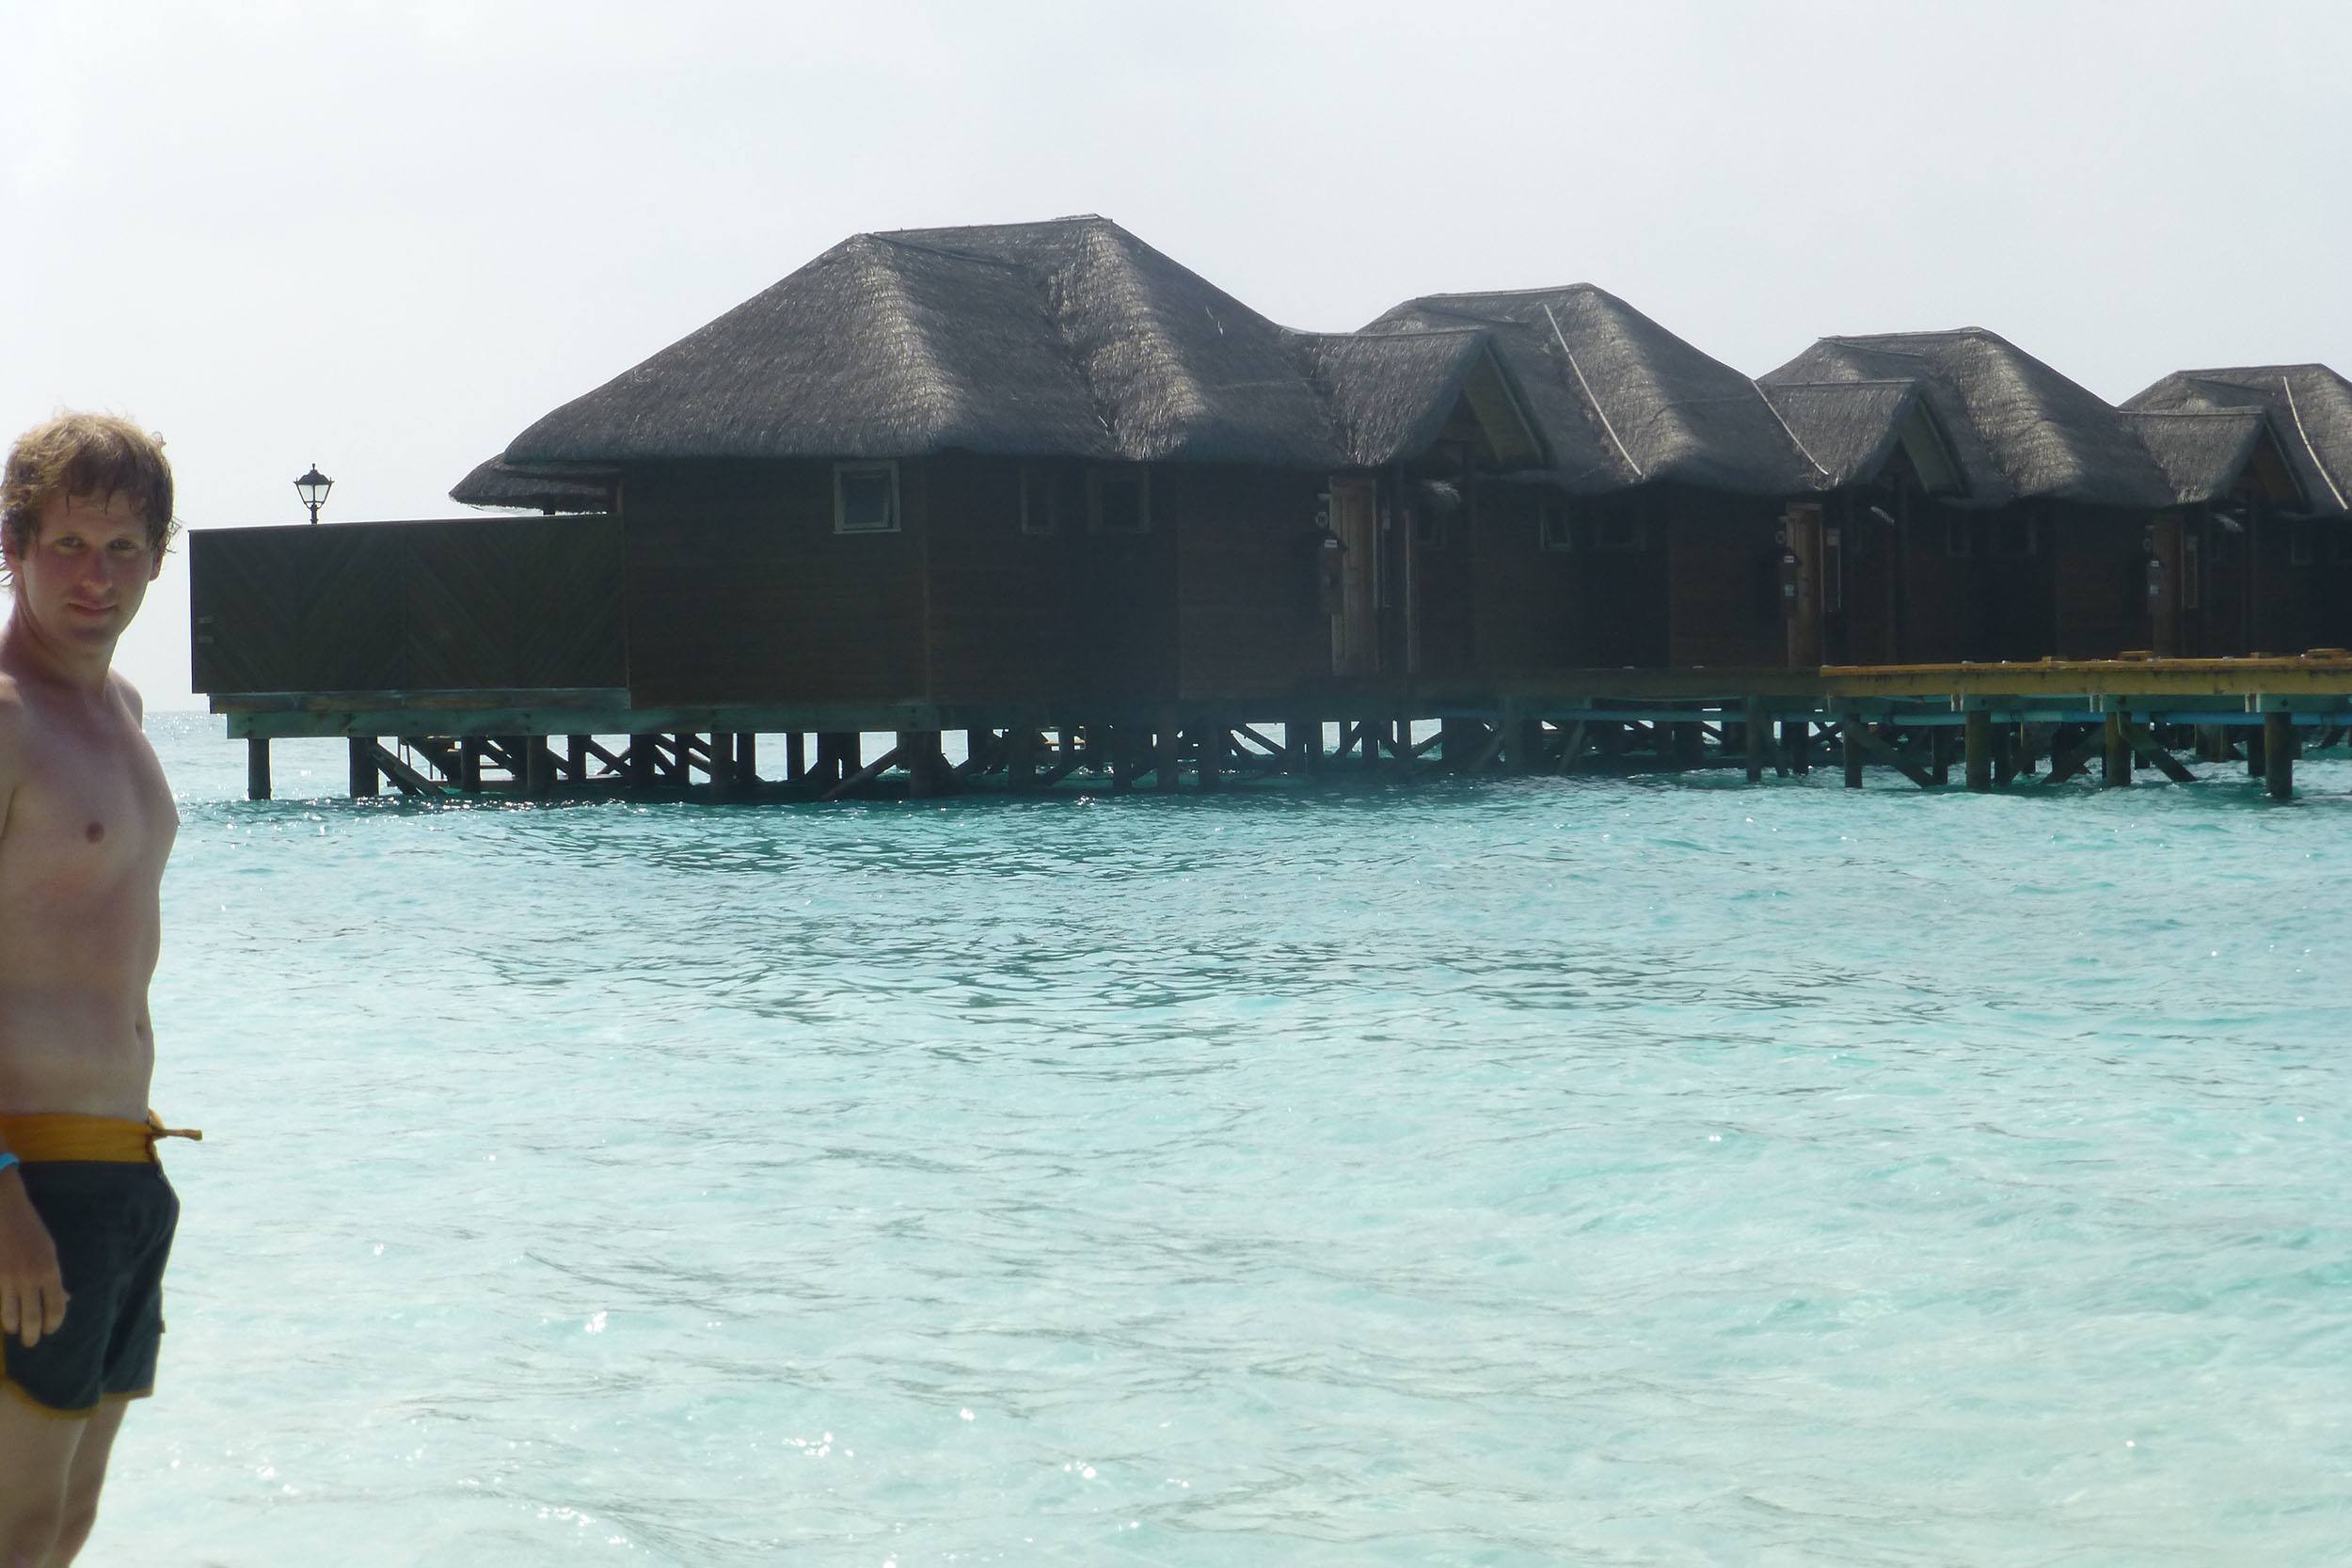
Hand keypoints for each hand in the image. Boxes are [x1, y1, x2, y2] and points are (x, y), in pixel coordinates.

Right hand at [0, 1174, 65, 1348]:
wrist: (4, 1211)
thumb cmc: (30, 1230)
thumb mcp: (49, 1252)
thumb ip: (54, 1278)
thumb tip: (66, 1299)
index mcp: (49, 1270)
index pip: (56, 1307)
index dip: (54, 1323)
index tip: (50, 1330)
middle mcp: (30, 1278)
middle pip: (33, 1317)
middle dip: (32, 1334)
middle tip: (31, 1343)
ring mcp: (9, 1278)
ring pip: (10, 1315)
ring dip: (14, 1327)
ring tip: (15, 1332)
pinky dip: (2, 1312)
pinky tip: (4, 1318)